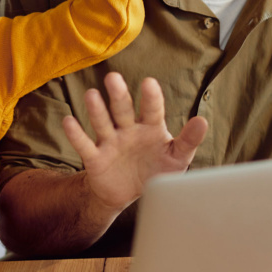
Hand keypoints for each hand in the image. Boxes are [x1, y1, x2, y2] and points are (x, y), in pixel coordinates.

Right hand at [63, 72, 207, 212]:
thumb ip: (188, 140)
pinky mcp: (95, 157)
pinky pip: (84, 144)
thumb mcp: (177, 158)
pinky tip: (68, 121)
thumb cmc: (156, 170)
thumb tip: (203, 120)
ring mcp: (110, 141)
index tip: (149, 83)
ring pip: (102, 122)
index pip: (152, 110)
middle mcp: (128, 129)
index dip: (151, 97)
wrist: (128, 193)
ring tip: (91, 94)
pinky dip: (75, 134)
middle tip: (113, 78)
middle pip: (123, 109)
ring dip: (96, 110)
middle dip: (118, 95)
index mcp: (150, 127)